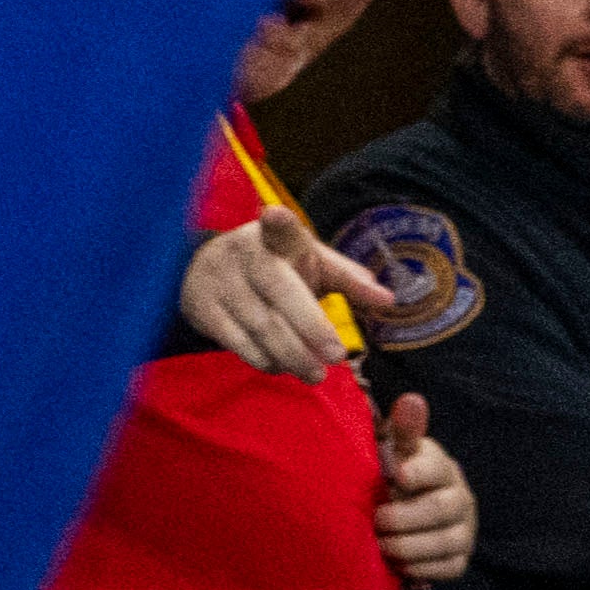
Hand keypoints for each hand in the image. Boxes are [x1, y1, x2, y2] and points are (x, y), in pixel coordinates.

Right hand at [178, 202, 387, 375]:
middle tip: (336, 356)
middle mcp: (244, 252)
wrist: (206, 269)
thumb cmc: (276, 267)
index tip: (275, 215)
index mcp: (276, 236)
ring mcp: (218, 279)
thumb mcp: (311, 263)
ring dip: (290, 354)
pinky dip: (261, 358)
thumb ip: (348, 278)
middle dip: (309, 325)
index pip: (279, 227)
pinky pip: (234, 340)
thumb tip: (388, 299)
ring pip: (258, 323)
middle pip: (278, 289)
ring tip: (315, 374)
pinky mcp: (201, 307)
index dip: (278, 222)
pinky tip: (281, 367)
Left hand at [373, 395, 475, 586]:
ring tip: (382, 545)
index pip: (437, 468)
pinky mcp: (460, 558)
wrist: (410, 507)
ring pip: (446, 542)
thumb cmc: (396, 472)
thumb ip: (403, 429)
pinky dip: (422, 570)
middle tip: (377, 520)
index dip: (418, 473)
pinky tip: (400, 566)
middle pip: (441, 509)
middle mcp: (459, 497)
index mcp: (441, 468)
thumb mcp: (395, 448)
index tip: (396, 475)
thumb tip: (412, 400)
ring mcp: (464, 529)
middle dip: (405, 517)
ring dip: (410, 547)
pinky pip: (449, 568)